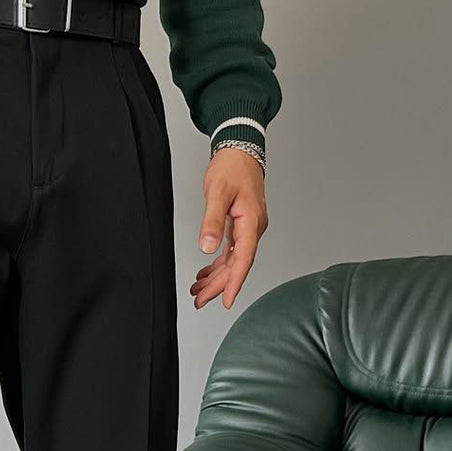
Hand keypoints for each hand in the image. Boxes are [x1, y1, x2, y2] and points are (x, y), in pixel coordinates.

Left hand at [190, 147, 268, 309]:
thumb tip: (207, 247)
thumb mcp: (218, 193)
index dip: (234, 282)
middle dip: (218, 286)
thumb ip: (213, 221)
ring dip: (216, 278)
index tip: (226, 300)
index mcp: (251, 222)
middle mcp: (253, 228)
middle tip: (199, 301)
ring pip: (233, 261)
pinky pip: (231, 251)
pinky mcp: (241, 224)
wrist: (240, 149)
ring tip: (199, 292)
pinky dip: (218, 264)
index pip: (243, 260)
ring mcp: (248, 227)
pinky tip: (206, 273)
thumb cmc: (232, 167)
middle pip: (237, 265)